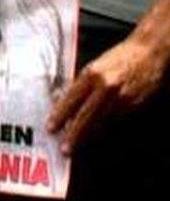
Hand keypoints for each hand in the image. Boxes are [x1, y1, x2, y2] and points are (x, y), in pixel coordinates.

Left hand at [47, 37, 169, 154]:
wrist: (148, 51)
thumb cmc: (118, 58)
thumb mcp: (94, 66)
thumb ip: (80, 84)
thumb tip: (62, 101)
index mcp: (91, 74)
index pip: (71, 99)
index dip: (60, 115)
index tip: (51, 127)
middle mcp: (106, 87)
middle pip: (86, 116)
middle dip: (74, 135)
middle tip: (65, 148)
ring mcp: (122, 98)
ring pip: (102, 122)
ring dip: (89, 135)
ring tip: (77, 145)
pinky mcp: (134, 105)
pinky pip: (116, 120)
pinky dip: (105, 127)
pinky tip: (96, 133)